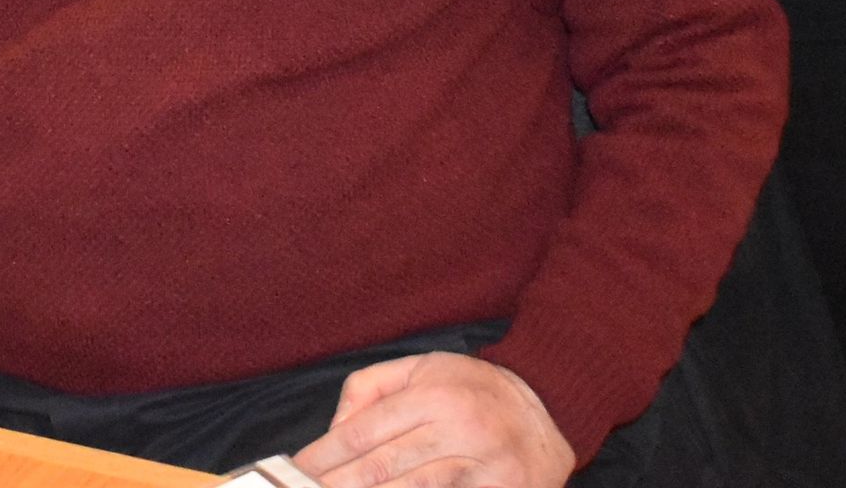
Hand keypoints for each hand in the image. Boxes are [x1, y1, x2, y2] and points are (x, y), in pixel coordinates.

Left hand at [293, 352, 574, 487]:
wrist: (549, 406)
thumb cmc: (474, 389)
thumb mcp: (421, 368)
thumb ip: (370, 390)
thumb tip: (334, 430)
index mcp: (432, 394)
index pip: (364, 432)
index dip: (326, 456)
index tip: (296, 471)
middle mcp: (457, 426)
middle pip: (384, 467)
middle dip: (339, 486)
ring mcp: (482, 463)